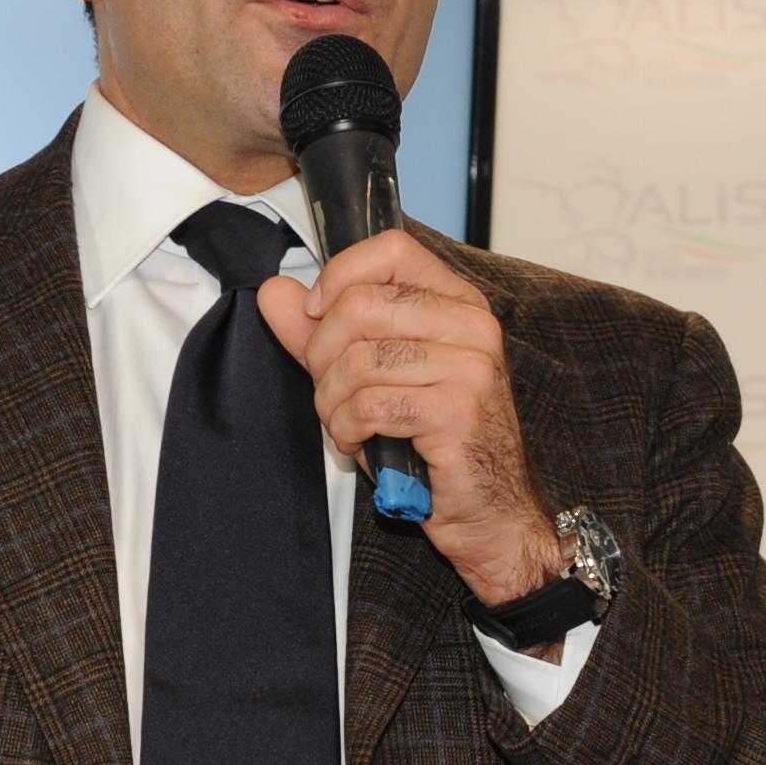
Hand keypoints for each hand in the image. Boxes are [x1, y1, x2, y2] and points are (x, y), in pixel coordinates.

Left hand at [257, 231, 563, 610]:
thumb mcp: (374, 377)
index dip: (339, 276)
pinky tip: (361, 443)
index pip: (391, 250)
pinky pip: (369, 404)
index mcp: (458, 303)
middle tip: (331, 392)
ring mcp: (470, 367)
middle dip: (322, 355)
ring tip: (346, 424)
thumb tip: (275, 291)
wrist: (490, 515)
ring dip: (331, 402)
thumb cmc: (435, 446)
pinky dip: (348, 429)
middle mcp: (472, 326)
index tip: (315, 313)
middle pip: (360, 305)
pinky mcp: (457, 412)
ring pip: (357, 359)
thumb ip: (322, 332)